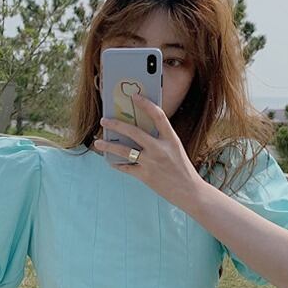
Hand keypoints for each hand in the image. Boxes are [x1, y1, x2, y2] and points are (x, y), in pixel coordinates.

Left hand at [93, 94, 203, 209]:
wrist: (189, 192)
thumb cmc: (182, 170)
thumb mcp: (175, 150)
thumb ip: (161, 140)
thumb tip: (138, 133)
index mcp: (171, 139)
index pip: (158, 115)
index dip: (146, 104)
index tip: (134, 96)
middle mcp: (160, 149)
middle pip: (134, 132)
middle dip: (116, 125)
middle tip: (104, 121)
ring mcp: (151, 162)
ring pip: (125, 150)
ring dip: (109, 146)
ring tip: (98, 143)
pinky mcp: (145, 176)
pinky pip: (126, 168)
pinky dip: (117, 164)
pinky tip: (111, 161)